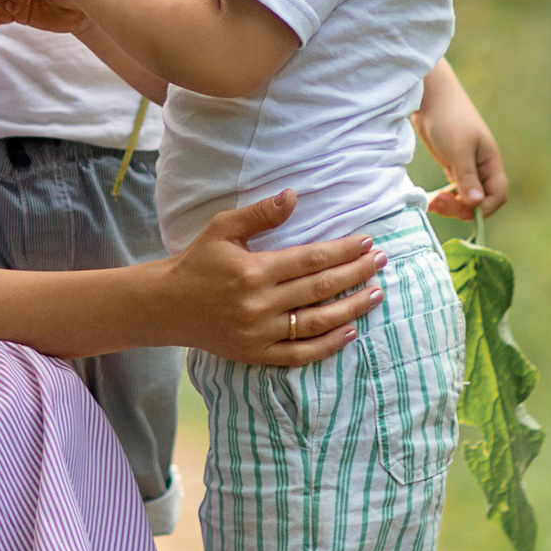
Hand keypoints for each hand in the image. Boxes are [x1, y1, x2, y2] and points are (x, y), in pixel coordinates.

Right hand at [163, 189, 383, 367]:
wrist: (168, 306)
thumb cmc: (198, 261)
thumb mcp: (222, 228)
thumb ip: (259, 214)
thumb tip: (294, 196)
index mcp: (253, 271)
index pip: (311, 259)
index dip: (342, 250)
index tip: (367, 241)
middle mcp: (259, 304)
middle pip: (320, 288)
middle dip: (356, 273)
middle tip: (381, 261)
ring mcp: (260, 333)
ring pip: (317, 322)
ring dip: (352, 308)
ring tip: (376, 293)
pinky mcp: (257, 354)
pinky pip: (301, 354)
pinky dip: (328, 345)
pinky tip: (350, 331)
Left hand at [416, 60, 506, 218]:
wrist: (431, 97)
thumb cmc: (449, 118)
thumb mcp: (458, 149)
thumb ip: (467, 176)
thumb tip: (475, 204)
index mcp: (490, 161)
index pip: (497, 193)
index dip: (485, 207)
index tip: (464, 212)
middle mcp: (480, 166)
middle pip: (480, 199)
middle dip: (463, 207)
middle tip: (441, 205)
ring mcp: (466, 166)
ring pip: (464, 196)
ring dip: (451, 204)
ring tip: (434, 203)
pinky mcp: (452, 164)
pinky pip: (453, 189)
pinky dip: (444, 196)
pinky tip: (432, 199)